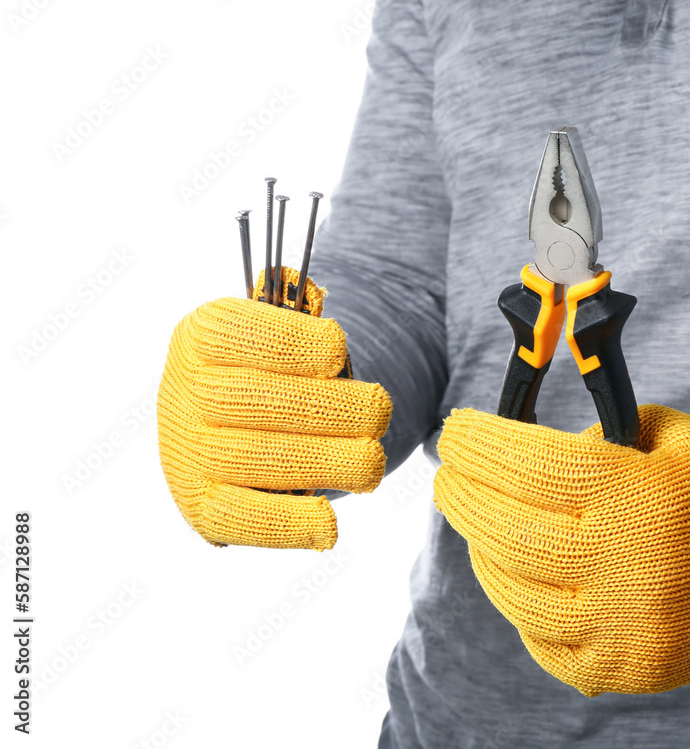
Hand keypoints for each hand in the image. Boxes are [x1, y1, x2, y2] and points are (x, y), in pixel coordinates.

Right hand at [157, 270, 391, 550]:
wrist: (234, 423)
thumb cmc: (278, 369)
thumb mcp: (282, 330)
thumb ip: (297, 317)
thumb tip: (308, 292)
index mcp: (201, 336)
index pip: (235, 333)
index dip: (290, 343)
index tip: (337, 353)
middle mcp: (182, 392)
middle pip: (251, 400)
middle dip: (328, 407)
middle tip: (379, 412)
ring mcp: (185, 451)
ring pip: (250, 460)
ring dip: (322, 462)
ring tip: (371, 464)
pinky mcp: (198, 503)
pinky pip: (237, 517)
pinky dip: (285, 524)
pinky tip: (328, 524)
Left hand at [433, 404, 689, 695]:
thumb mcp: (671, 434)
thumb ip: (595, 439)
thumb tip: (522, 453)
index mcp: (643, 495)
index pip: (531, 464)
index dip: (481, 443)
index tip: (455, 430)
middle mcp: (632, 566)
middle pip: (508, 530)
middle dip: (464, 495)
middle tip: (450, 475)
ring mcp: (629, 628)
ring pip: (515, 592)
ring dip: (484, 551)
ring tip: (478, 521)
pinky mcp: (633, 668)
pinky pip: (546, 643)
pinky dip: (520, 607)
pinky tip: (518, 574)